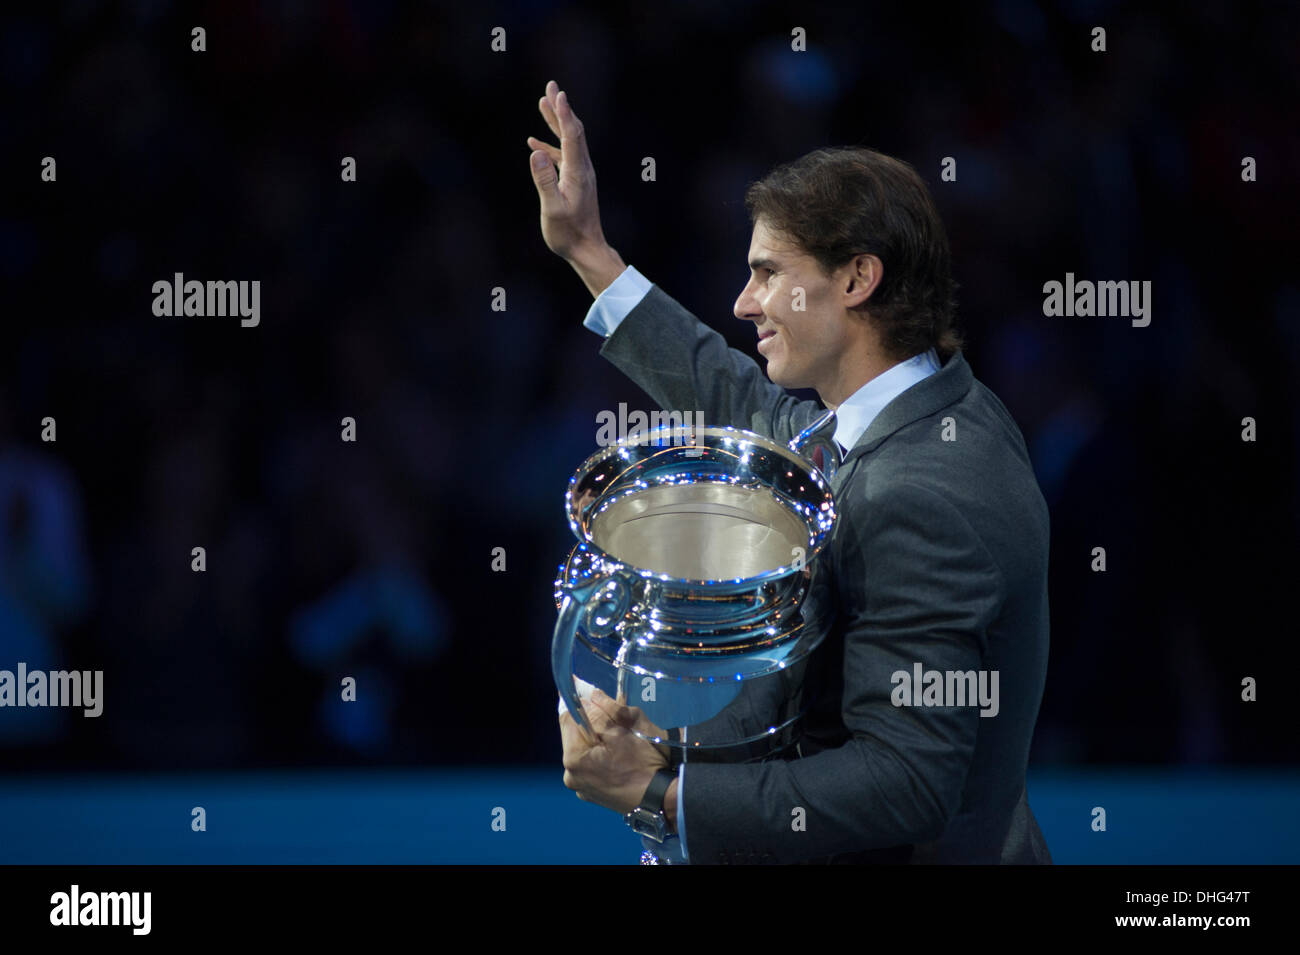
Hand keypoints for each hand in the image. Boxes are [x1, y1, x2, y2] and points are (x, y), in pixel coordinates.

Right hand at [527, 81, 624, 295]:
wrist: (587, 250)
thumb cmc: (568, 234)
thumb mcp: (552, 208)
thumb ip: (544, 180)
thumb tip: (535, 153)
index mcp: (577, 172)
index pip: (572, 135)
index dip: (564, 113)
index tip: (558, 93)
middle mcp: (582, 169)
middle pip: (573, 131)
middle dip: (561, 108)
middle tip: (551, 85)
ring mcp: (580, 175)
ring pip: (569, 141)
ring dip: (556, 121)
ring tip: (543, 102)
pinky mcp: (575, 182)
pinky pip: (563, 157)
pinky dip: (550, 145)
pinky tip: (534, 145)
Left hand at [559, 686, 673, 819]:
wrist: (663, 799)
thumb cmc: (643, 763)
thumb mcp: (623, 730)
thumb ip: (600, 711)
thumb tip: (587, 697)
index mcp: (573, 758)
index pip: (567, 718)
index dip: (578, 702)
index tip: (587, 689)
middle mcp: (570, 775)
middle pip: (576, 735)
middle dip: (592, 721)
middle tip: (613, 713)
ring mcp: (582, 788)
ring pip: (586, 750)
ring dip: (599, 737)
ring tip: (620, 733)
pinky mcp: (593, 794)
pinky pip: (593, 765)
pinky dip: (602, 754)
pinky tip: (620, 753)